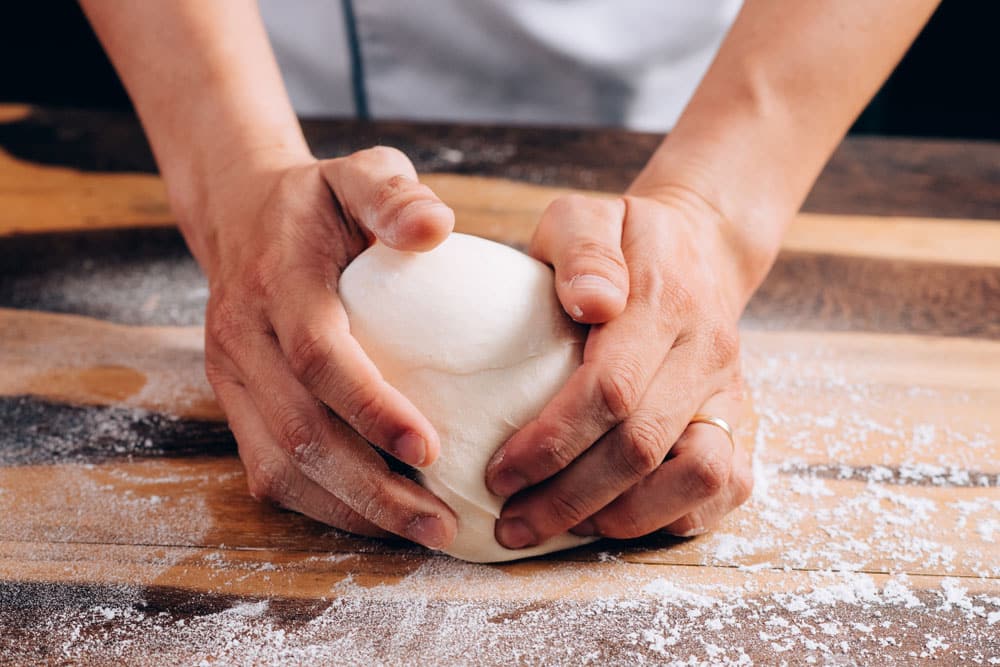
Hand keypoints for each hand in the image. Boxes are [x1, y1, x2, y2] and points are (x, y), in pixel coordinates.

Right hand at [194, 146, 458, 548]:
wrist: (242, 215)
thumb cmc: (321, 201)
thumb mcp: (360, 172)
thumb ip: (394, 192)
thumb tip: (437, 227)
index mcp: (279, 281)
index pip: (318, 356)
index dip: (371, 408)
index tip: (430, 449)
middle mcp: (244, 336)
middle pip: (301, 430)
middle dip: (372, 487)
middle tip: (441, 519)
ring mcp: (231, 375)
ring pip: (281, 464)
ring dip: (351, 509)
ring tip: (422, 529)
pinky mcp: (234, 401)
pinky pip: (270, 469)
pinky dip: (325, 504)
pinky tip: (379, 515)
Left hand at [485, 191, 754, 546]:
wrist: (699, 246)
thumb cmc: (622, 238)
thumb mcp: (587, 216)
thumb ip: (583, 251)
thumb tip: (591, 303)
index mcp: (665, 301)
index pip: (611, 389)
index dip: (552, 442)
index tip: (500, 473)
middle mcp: (706, 351)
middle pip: (642, 445)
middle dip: (569, 497)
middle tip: (511, 522)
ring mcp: (729, 389)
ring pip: (698, 476)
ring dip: (623, 516)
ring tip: (560, 529)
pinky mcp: (739, 418)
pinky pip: (726, 485)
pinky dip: (672, 515)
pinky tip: (614, 519)